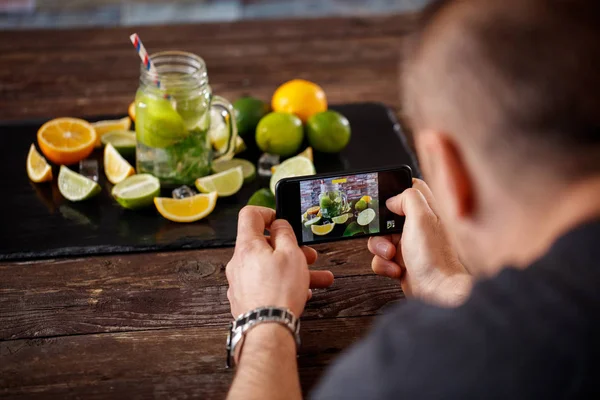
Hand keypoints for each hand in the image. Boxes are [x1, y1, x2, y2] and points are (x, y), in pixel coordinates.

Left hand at [226, 206, 334, 317]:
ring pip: (269, 268)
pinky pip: (265, 285)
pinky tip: (302, 293)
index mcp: (247, 246)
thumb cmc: (279, 292)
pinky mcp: (245, 300)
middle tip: (309, 255)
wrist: (267, 329)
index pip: (249, 215)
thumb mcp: (291, 254)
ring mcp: (240, 283)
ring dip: (292, 269)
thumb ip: (284, 233)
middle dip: (290, 248)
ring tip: (318, 278)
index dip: (267, 213)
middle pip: (264, 246)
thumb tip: (278, 224)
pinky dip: (282, 284)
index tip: (281, 221)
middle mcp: (238, 263)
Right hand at [368, 179, 472, 306]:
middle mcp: (416, 226)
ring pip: (380, 238)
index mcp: (425, 210)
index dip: (393, 192)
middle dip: (379, 227)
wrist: (437, 291)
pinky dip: (384, 265)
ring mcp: (408, 245)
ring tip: (392, 255)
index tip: (384, 203)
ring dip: (380, 248)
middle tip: (385, 234)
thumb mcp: (422, 218)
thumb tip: (393, 199)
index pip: (407, 189)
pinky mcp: (401, 262)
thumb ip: (408, 198)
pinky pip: (381, 259)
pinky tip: (396, 269)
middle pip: (386, 216)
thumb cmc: (434, 257)